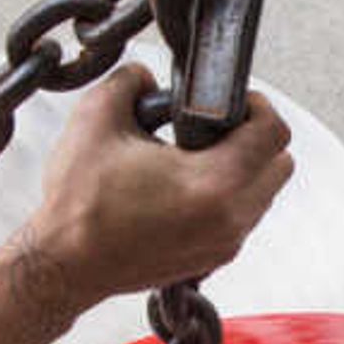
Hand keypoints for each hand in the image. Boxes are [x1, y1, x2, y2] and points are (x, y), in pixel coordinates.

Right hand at [2, 62, 296, 323]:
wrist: (63, 267)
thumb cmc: (78, 202)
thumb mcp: (97, 118)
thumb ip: (131, 80)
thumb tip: (149, 76)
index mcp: (214, 183)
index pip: (273, 131)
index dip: (255, 104)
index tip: (226, 100)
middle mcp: (230, 219)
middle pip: (280, 163)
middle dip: (255, 136)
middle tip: (214, 124)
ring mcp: (225, 243)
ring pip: (265, 192)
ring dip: (244, 167)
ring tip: (195, 154)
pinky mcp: (213, 259)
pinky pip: (243, 217)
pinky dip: (229, 195)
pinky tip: (186, 185)